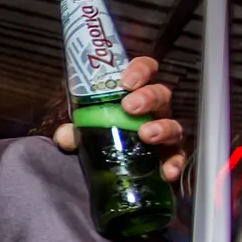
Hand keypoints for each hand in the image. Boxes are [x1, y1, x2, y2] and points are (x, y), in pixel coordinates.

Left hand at [53, 56, 184, 181]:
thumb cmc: (100, 137)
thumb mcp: (82, 130)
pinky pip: (177, 158)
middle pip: (161, 95)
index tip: (126, 81)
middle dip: (148, 97)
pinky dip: (174, 163)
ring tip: (147, 134)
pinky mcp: (167, 157)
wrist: (107, 170)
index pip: (145, 70)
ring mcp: (164, 132)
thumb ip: (73, 130)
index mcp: (134, 95)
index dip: (140, 70)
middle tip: (130, 106)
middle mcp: (154, 110)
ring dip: (162, 127)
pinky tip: (167, 171)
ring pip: (173, 124)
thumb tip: (64, 136)